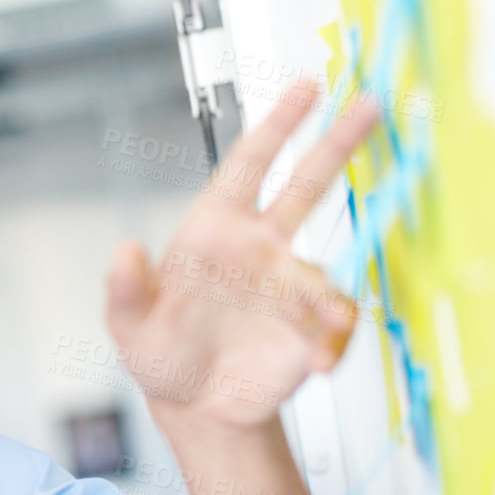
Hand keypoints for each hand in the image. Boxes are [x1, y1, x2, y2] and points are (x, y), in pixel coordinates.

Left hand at [105, 79, 380, 432]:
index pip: (250, 165)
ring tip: (319, 330)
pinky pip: (335, 326)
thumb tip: (123, 251)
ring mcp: (290, 283)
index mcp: (216, 230)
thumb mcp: (129, 325)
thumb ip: (126, 290)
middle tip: (371, 105)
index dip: (277, 124)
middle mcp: (260, 247)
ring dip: (322, 302)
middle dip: (339, 143)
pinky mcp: (313, 326)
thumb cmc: (160, 355)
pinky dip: (331, 342)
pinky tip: (316, 363)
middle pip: (307, 183)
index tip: (306, 87)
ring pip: (321, 274)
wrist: (198, 406)